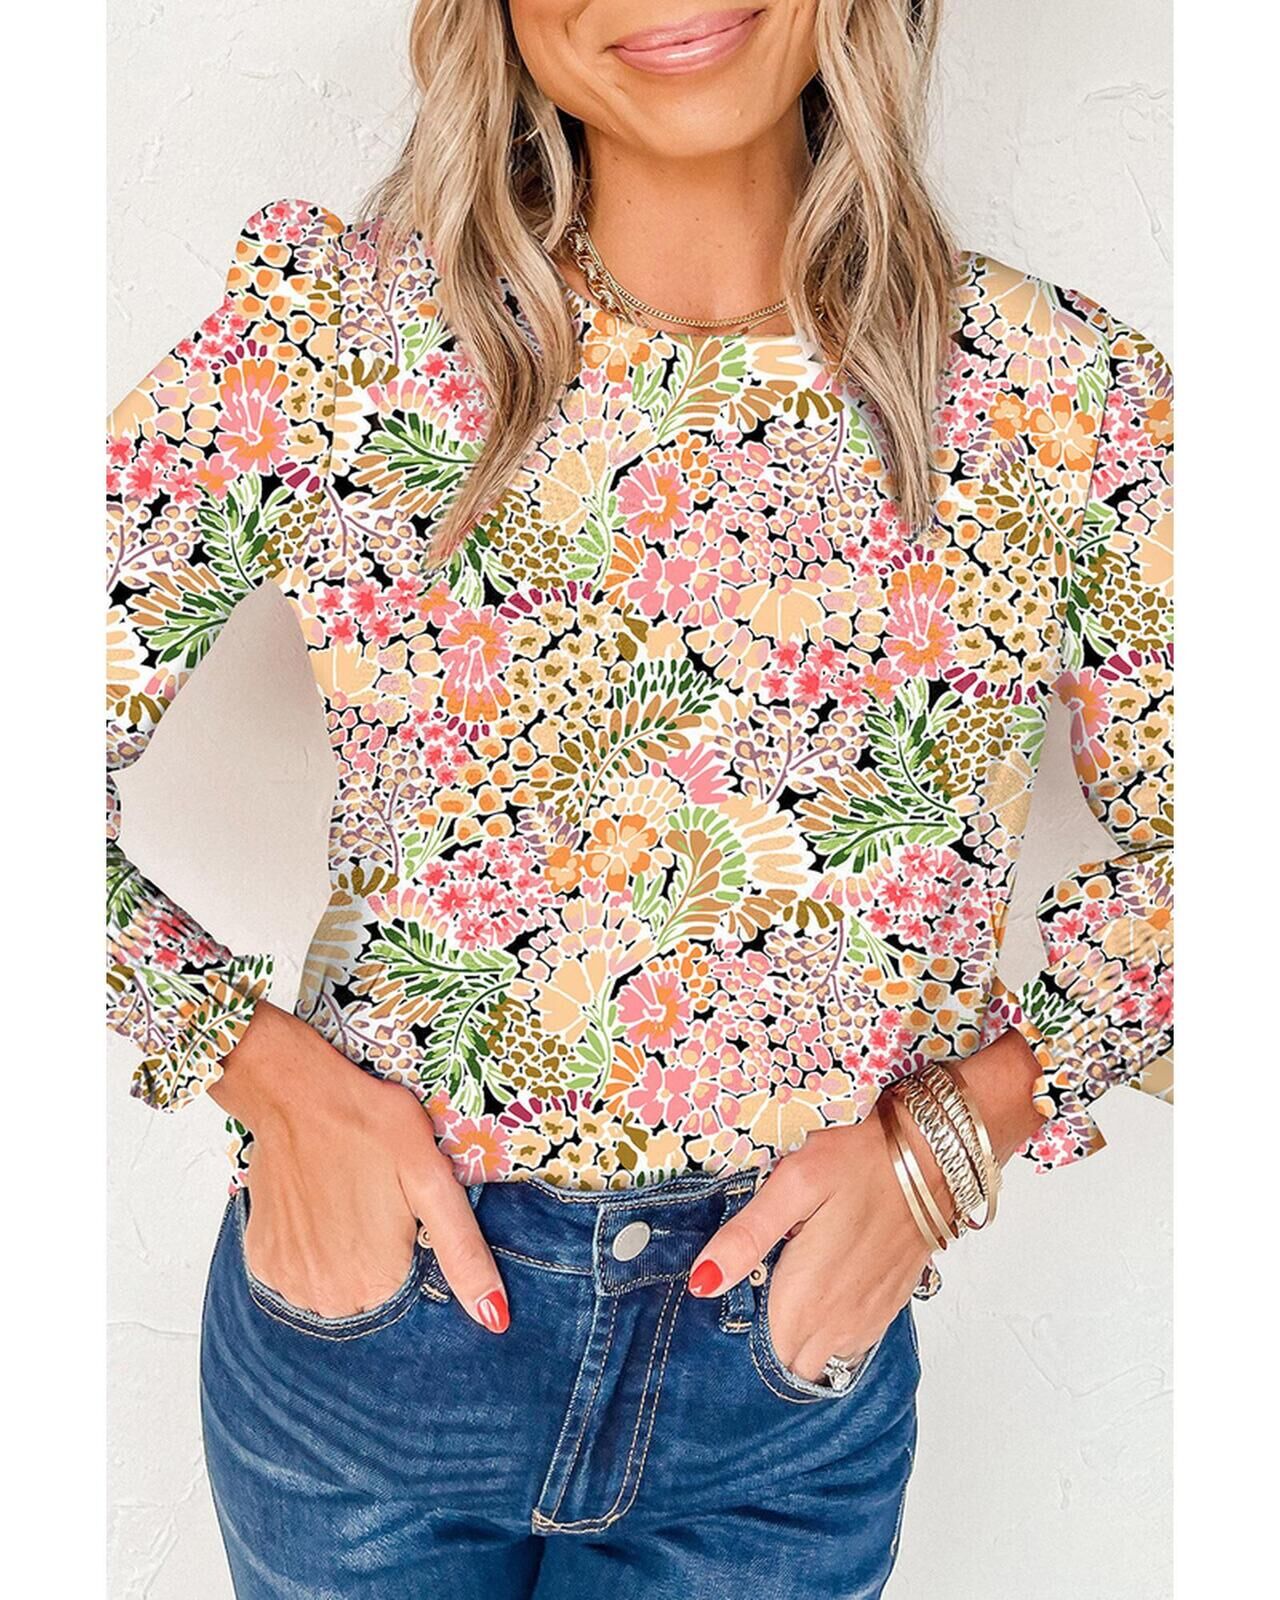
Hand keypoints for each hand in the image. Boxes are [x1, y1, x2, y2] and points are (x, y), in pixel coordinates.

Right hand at [208, 1000, 509, 1332]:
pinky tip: (319, 1206)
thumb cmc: (372, 1126)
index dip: (414, 1250)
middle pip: (372, 1294)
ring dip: (344, 1253)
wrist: (297, 1093)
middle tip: (377, 1199)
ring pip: (335, 1284)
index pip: (411, 1294)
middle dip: (381, 1254)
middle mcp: (327, 1297)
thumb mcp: (432, 1180)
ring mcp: (287, 1281)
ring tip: (348, 1198)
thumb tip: (496, 1320)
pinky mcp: (261, 1259)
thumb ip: (463, 1252)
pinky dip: (311, 1247)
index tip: (403, 1212)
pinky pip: (299, 1271)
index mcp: (377, 1283)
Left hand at [686, 1033, 1048, 1380]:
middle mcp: (835, 1326)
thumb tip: (702, 1284)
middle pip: (783, 1361)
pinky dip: (825, 1332)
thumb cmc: (858, 1164)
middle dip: (762, 1339)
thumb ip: (746, 1238)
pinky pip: (845, 1347)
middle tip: (753, 1287)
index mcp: (804, 1300)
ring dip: (794, 1337)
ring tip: (781, 1288)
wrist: (934, 1159)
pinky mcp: (886, 1312)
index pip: (756, 1354)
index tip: (727, 1300)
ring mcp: (865, 1323)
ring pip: (814, 1359)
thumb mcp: (793, 1185)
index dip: (736, 1332)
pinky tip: (816, 1292)